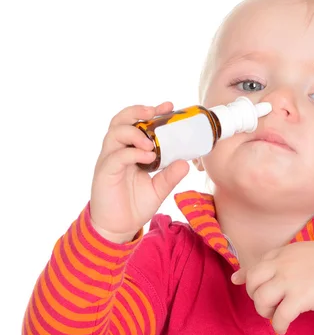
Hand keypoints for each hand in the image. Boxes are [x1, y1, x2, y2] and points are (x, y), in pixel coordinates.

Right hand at [90, 103, 189, 242]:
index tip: (169, 107)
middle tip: (155, 112)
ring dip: (135, 133)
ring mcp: (109, 160)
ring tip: (152, 143)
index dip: (151, 112)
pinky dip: (133, 153)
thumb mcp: (158, 189)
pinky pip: (116, 156)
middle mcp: (117, 151)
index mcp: (130, 150)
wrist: (118, 227)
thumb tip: (186, 163)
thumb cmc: (134, 205)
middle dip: (137, 112)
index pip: (137, 123)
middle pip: (120, 120)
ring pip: (115, 133)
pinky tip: (148, 157)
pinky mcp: (105, 172)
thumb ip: (170, 176)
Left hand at [231, 241, 313, 334]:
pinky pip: (279, 316)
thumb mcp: (303, 254)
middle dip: (254, 296)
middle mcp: (282, 264)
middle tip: (268, 303)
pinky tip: (283, 328)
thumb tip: (241, 275)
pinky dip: (278, 325)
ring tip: (277, 315)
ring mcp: (290, 280)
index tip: (242, 284)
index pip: (256, 265)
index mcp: (284, 253)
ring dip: (265, 312)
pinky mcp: (300, 297)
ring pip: (261, 300)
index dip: (248, 278)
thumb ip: (278, 262)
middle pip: (252, 282)